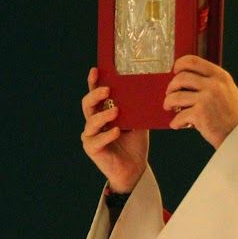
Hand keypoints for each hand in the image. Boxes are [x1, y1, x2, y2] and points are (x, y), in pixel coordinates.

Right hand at [81, 67, 149, 193]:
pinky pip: (97, 140)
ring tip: (116, 112)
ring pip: (91, 121)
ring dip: (103, 115)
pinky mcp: (92, 149)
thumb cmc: (134, 144)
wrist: (134, 168)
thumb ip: (138, 109)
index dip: (93, 82)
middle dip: (95, 95)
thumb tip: (149, 91)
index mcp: (102, 113)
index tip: (95, 70)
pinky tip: (116, 131)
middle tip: (107, 90)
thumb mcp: (138, 122)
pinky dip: (107, 135)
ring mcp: (91, 136)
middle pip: (87, 104)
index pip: (95, 94)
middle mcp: (93, 122)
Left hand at [163, 56, 237, 148]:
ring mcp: (206, 99)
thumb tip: (187, 77)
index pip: (193, 61)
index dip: (179, 64)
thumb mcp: (228, 89)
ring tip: (170, 108)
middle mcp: (214, 85)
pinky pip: (179, 116)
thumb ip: (212, 81)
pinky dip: (175, 122)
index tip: (175, 71)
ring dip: (168, 102)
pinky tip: (177, 124)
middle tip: (170, 93)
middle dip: (171, 86)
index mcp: (220, 76)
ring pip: (176, 96)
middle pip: (181, 77)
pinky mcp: (200, 114)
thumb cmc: (232, 115)